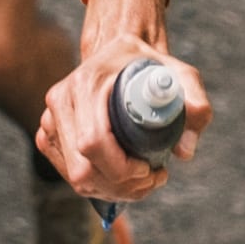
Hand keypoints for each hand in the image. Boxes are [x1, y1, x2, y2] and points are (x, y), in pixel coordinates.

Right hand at [37, 31, 209, 204]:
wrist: (120, 53)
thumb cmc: (152, 64)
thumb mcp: (181, 74)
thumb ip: (195, 102)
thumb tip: (185, 152)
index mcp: (87, 83)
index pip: (93, 141)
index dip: (120, 168)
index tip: (150, 169)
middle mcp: (61, 100)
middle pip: (82, 168)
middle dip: (120, 185)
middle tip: (152, 180)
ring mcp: (50, 119)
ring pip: (74, 177)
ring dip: (111, 190)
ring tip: (144, 181)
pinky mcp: (49, 134)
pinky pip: (69, 174)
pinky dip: (98, 185)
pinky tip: (124, 179)